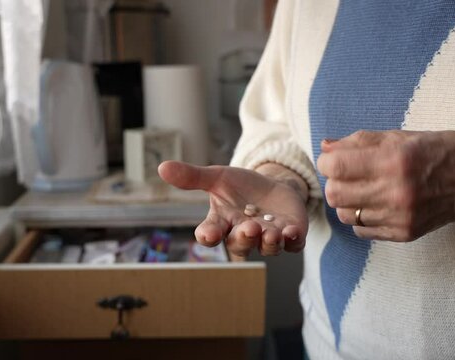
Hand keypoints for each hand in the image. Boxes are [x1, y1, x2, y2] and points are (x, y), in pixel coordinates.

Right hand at [158, 161, 308, 258]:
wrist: (273, 186)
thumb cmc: (240, 186)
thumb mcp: (217, 177)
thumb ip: (192, 177)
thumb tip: (162, 167)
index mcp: (222, 223)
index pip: (210, 234)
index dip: (208, 236)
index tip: (208, 234)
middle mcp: (243, 234)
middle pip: (240, 245)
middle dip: (244, 238)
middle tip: (249, 228)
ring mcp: (268, 237)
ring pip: (267, 248)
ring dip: (268, 242)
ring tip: (270, 232)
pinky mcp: (291, 235)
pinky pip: (292, 245)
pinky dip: (293, 241)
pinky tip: (292, 231)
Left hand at [317, 130, 454, 241]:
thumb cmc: (439, 152)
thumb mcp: (401, 136)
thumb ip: (359, 141)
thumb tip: (325, 146)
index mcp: (394, 160)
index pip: (335, 166)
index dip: (326, 161)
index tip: (333, 159)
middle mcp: (396, 191)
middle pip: (334, 194)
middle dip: (334, 182)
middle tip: (346, 176)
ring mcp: (400, 216)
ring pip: (345, 215)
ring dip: (347, 202)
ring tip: (363, 190)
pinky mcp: (404, 233)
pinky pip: (361, 230)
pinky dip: (362, 218)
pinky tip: (376, 205)